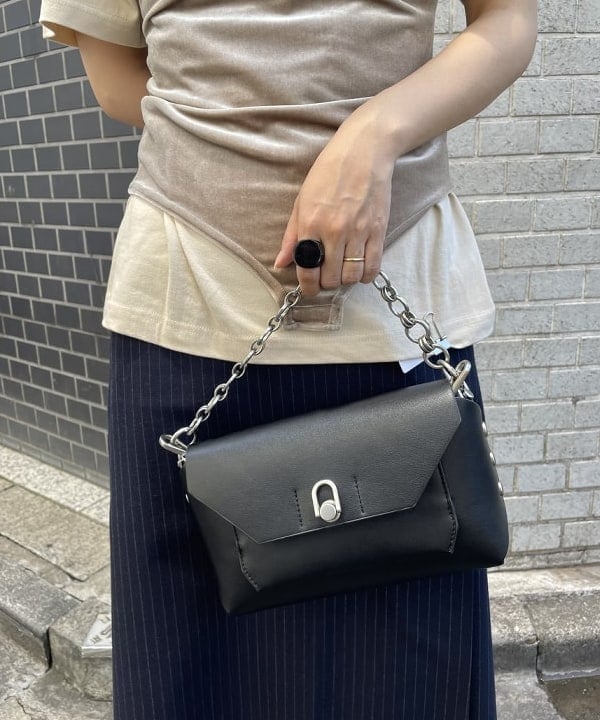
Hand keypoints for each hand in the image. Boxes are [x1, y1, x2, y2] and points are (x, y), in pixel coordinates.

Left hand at [274, 105, 395, 296]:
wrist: (364, 152)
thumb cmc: (328, 173)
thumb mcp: (302, 201)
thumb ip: (291, 236)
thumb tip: (281, 263)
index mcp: (311, 223)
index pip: (307, 269)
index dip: (307, 287)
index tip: (309, 289)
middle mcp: (334, 230)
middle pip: (331, 278)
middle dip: (326, 283)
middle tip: (326, 276)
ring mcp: (358, 231)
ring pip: (351, 276)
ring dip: (345, 279)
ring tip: (342, 270)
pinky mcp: (378, 230)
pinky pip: (373, 266)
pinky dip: (366, 275)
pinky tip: (360, 268)